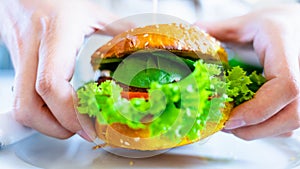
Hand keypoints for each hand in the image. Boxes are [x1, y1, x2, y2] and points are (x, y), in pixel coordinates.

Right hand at [0, 0, 130, 139]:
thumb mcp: (92, 12)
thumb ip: (119, 29)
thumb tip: (142, 45)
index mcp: (55, 34)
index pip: (51, 84)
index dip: (69, 113)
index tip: (88, 124)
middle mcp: (32, 49)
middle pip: (30, 106)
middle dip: (56, 127)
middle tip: (80, 129)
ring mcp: (20, 59)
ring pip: (20, 107)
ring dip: (45, 123)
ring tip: (69, 122)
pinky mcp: (17, 65)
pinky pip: (20, 98)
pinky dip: (38, 112)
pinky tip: (56, 108)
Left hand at [196, 4, 299, 139]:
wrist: (296, 27)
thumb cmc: (273, 25)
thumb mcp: (244, 24)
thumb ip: (217, 30)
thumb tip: (191, 36)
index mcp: (285, 46)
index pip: (285, 86)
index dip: (257, 110)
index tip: (229, 119)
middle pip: (291, 114)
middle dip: (253, 128)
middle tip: (225, 125)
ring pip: (291, 124)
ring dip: (258, 130)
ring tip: (233, 122)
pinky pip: (289, 123)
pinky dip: (267, 127)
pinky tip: (248, 119)